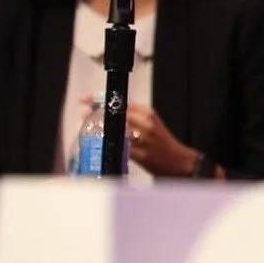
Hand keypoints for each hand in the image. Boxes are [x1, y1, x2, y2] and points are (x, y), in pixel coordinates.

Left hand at [85, 92, 199, 178]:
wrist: (180, 162)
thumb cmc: (163, 145)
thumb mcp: (150, 125)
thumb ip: (131, 120)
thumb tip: (105, 117)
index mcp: (148, 112)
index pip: (120, 102)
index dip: (99, 100)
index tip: (84, 100)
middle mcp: (146, 122)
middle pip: (115, 114)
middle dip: (95, 115)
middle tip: (83, 117)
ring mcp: (144, 138)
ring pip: (115, 130)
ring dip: (98, 131)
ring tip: (88, 132)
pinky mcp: (142, 154)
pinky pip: (120, 148)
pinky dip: (108, 147)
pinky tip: (100, 147)